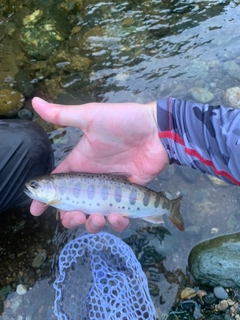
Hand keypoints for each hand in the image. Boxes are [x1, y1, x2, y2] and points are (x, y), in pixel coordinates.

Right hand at [30, 97, 168, 231]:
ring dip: (93, 224)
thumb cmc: (123, 122)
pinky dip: (117, 222)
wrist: (157, 130)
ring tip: (98, 219)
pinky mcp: (130, 196)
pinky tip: (118, 217)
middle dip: (70, 218)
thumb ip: (63, 115)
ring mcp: (112, 190)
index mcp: (82, 163)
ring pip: (96, 216)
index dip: (45, 198)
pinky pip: (120, 216)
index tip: (35, 211)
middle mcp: (94, 180)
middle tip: (74, 218)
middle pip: (75, 206)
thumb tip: (34, 100)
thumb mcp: (90, 116)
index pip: (59, 184)